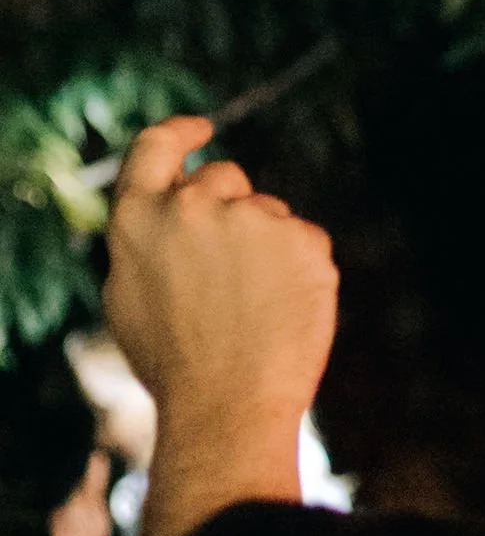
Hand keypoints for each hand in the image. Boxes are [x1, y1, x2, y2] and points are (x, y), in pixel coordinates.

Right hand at [104, 118, 337, 535]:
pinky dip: (300, 272)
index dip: (180, 132)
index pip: (155, 146)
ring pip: (268, 215)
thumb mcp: (130, 296)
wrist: (226, 407)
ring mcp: (253, 219)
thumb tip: (170, 207)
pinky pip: (305, 243)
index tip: (201, 128)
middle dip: (229, 209)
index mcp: (138, 216)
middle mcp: (193, 205)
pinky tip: (284, 315)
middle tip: (229, 274)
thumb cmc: (173, 364)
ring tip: (253, 311)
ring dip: (266, 247)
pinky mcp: (304, 239)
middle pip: (224, 178)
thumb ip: (149, 239)